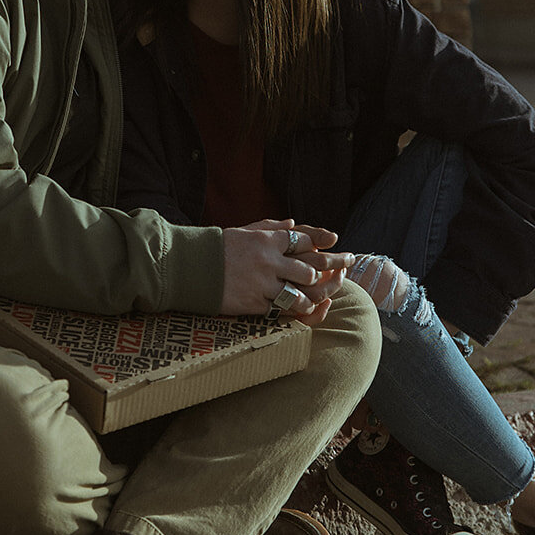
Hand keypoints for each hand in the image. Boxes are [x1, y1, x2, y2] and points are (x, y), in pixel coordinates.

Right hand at [219, 217, 352, 325]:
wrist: (189, 266)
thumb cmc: (217, 247)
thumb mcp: (244, 230)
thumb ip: (270, 226)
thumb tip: (293, 224)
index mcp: (266, 239)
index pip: (304, 242)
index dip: (322, 245)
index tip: (335, 247)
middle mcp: (269, 261)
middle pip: (310, 268)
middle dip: (331, 269)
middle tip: (345, 270)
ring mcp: (262, 284)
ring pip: (300, 293)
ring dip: (313, 296)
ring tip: (320, 296)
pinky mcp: (253, 303)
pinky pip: (281, 310)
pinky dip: (294, 310)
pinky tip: (302, 310)